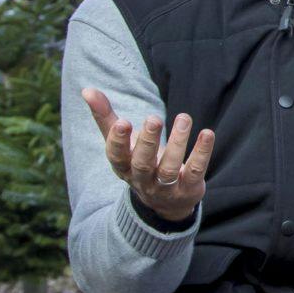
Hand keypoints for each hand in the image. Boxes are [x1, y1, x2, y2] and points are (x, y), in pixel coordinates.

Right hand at [83, 88, 214, 223]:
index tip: (123, 122)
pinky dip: (201, 153)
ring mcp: (165, 187)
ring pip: (169, 168)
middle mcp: (142, 180)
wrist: (164, 202)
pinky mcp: (188, 189)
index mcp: (123, 167)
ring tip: (184, 118)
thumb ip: (106, 118)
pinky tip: (207, 133)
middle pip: (143, 163)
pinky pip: (195, 171)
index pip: (116, 156)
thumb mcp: (122, 144)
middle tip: (154, 118)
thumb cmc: (138, 162)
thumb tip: (87, 90)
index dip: (118, 141)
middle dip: (148, 141)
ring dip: (177, 143)